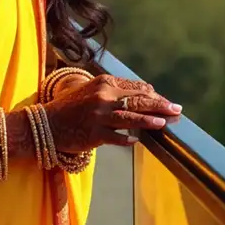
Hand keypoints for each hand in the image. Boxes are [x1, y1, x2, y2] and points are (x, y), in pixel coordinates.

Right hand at [44, 74, 180, 153]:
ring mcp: (99, 115)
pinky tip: (137, 141)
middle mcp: (103, 96)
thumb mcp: (94, 90)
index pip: (136, 88)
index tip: (166, 101)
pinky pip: (116, 137)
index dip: (154, 95)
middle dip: (159, 105)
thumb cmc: (72, 106)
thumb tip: (146, 90)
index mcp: (104, 82)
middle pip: (138, 101)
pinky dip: (127, 139)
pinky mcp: (94, 134)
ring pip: (130, 118)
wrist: (48, 123)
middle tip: (176, 109)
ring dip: (149, 121)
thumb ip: (117, 89)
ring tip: (164, 123)